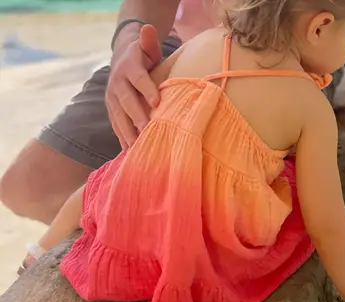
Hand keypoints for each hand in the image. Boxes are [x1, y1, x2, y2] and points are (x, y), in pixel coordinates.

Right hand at [106, 24, 161, 149]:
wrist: (122, 60)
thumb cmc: (143, 57)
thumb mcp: (147, 47)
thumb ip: (149, 42)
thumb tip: (149, 29)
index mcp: (129, 67)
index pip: (139, 79)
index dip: (147, 89)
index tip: (157, 102)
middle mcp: (117, 83)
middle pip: (127, 101)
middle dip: (137, 116)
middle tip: (148, 130)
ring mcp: (112, 98)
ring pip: (119, 116)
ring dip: (128, 132)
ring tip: (137, 147)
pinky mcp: (111, 109)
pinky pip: (116, 124)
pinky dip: (122, 137)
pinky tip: (129, 151)